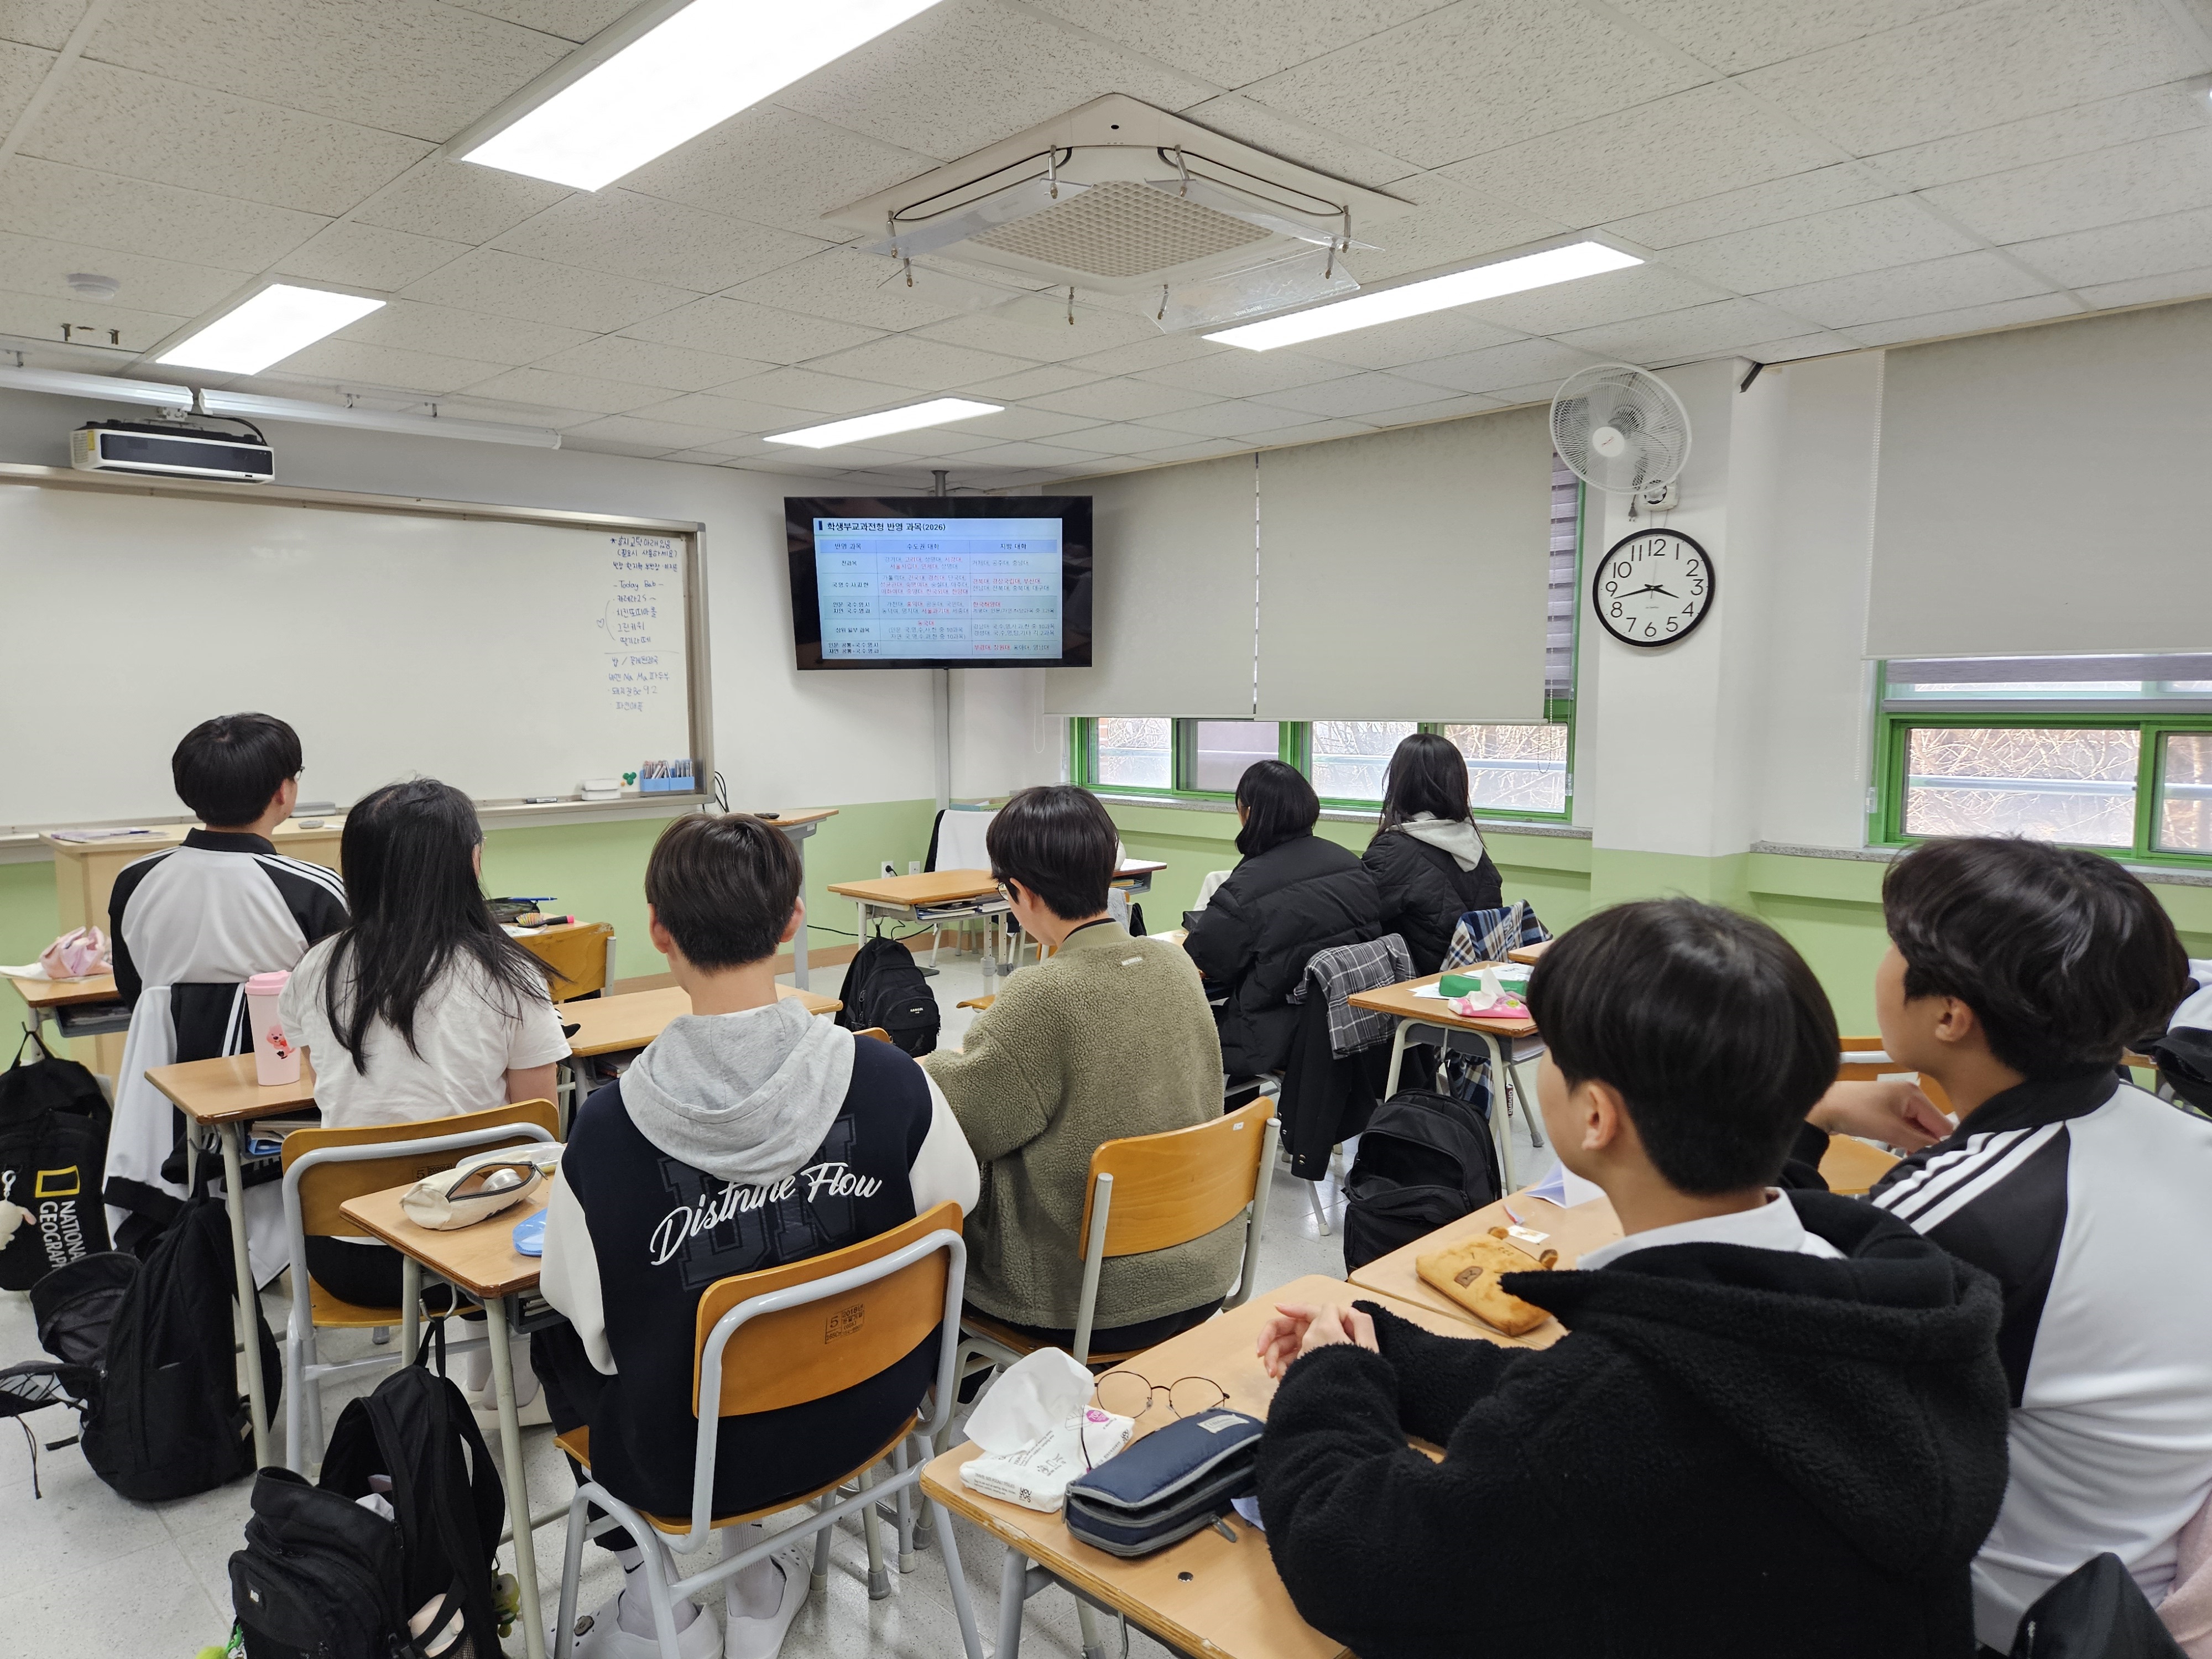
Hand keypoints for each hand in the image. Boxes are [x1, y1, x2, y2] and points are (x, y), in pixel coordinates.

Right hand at [1256, 1301, 1377, 1377]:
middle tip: (1260, 1354)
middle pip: (1285, 1330)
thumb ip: (1330, 1314)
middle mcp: (1313, 1339)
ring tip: (1276, 1375)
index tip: (1277, 1308)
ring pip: (1281, 1349)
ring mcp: (1306, 1355)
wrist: (1346, 1405)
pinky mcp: (1301, 1370)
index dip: (1291, 1308)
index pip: (1305, 1312)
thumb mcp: (1338, 1336)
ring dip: (1273, 1359)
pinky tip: (1283, 1380)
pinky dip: (1280, 1371)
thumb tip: (1320, 1307)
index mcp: (1324, 1327)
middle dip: (1271, 1341)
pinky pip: (1285, 1365)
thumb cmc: (1345, 1370)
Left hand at [1809, 1078, 1952, 1150]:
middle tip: (1926, 1162)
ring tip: (1912, 1157)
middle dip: (1929, 1142)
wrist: (1823, 1105)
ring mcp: (1897, 1101)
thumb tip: (1941, 1151)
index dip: (1944, 1142)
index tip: (1943, 1161)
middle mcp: (1910, 1095)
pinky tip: (1902, 1150)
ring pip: (1917, 1126)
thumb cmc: (1858, 1114)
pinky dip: (1905, 1137)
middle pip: (1930, 1124)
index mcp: (1915, 1094)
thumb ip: (1920, 1142)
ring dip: (1916, 1141)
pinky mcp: (1886, 1109)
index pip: (1942, 1122)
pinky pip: (1904, 1125)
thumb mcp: (1892, 1130)